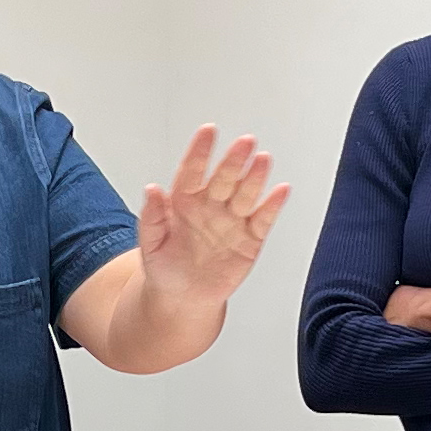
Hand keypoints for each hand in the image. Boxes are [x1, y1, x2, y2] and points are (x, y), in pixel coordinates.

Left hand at [131, 125, 287, 304]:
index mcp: (184, 201)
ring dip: (255, 177)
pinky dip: (272, 205)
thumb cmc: (164, 267)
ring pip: (245, 194)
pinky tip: (280, 190)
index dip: (200, 151)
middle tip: (244, 143)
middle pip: (224, 178)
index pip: (192, 170)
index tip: (208, 132)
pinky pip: (263, 219)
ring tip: (262, 160)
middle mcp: (211, 205)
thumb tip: (151, 189)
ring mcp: (231, 220)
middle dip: (234, 160)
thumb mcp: (150, 244)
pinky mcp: (249, 239)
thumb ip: (151, 216)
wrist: (183, 298)